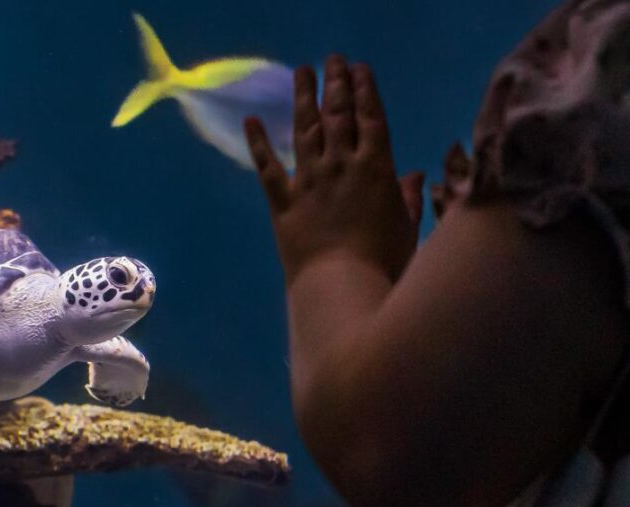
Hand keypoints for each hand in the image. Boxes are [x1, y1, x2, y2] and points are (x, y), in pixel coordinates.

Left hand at [245, 55, 423, 283]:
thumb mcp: (409, 228)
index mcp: (376, 168)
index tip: (360, 69)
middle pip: (338, 115)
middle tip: (333, 60)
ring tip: (302, 71)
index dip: (365, 91)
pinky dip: (259, 142)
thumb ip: (410, 198)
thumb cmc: (383, 263)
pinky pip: (267, 166)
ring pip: (305, 130)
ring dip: (303, 98)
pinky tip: (252, 121)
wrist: (340, 286)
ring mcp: (309, 180)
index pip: (371, 118)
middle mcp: (340, 165)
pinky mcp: (282, 201)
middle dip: (336, 84)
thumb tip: (414, 174)